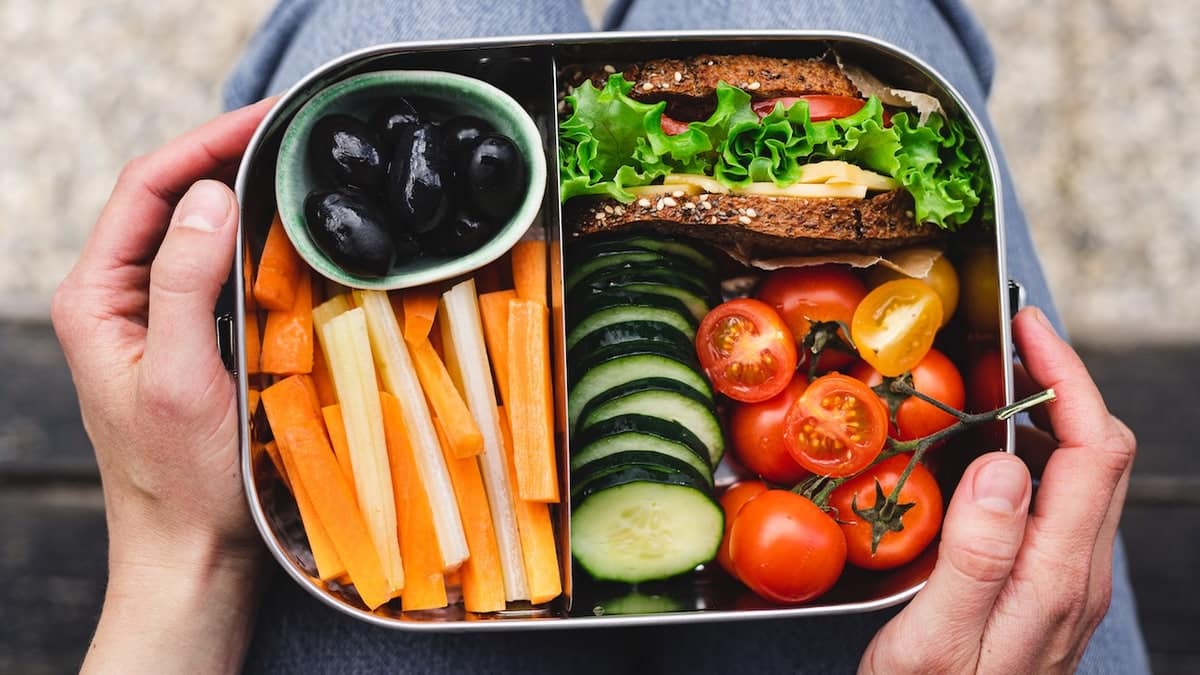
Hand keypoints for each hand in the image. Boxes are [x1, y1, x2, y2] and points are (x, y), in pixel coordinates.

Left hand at [53, 98, 273, 673]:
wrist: (193, 552)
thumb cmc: (184, 482)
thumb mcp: (183, 378)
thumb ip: (182, 283)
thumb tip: (209, 195)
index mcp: (97, 298)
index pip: (146, 189)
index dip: (204, 143)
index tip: (268, 118)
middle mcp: (120, 299)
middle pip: (169, 200)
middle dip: (229, 158)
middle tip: (296, 135)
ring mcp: (156, 319)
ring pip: (196, 233)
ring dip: (245, 198)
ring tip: (300, 171)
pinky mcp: (190, 339)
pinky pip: (219, 272)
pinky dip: (256, 245)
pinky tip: (294, 237)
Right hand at [860, 306, 1135, 673]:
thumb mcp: (933, 642)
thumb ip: (975, 557)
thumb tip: (1003, 464)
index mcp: (1056, 577)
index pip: (1094, 449)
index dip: (1067, 377)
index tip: (1027, 329)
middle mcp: (1076, 574)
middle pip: (1103, 452)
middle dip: (1063, 382)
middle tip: (1007, 343)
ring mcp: (1066, 582)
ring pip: (1086, 475)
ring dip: (1050, 416)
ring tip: (992, 385)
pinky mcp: (1047, 588)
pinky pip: (1059, 502)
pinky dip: (1033, 455)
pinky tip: (985, 453)